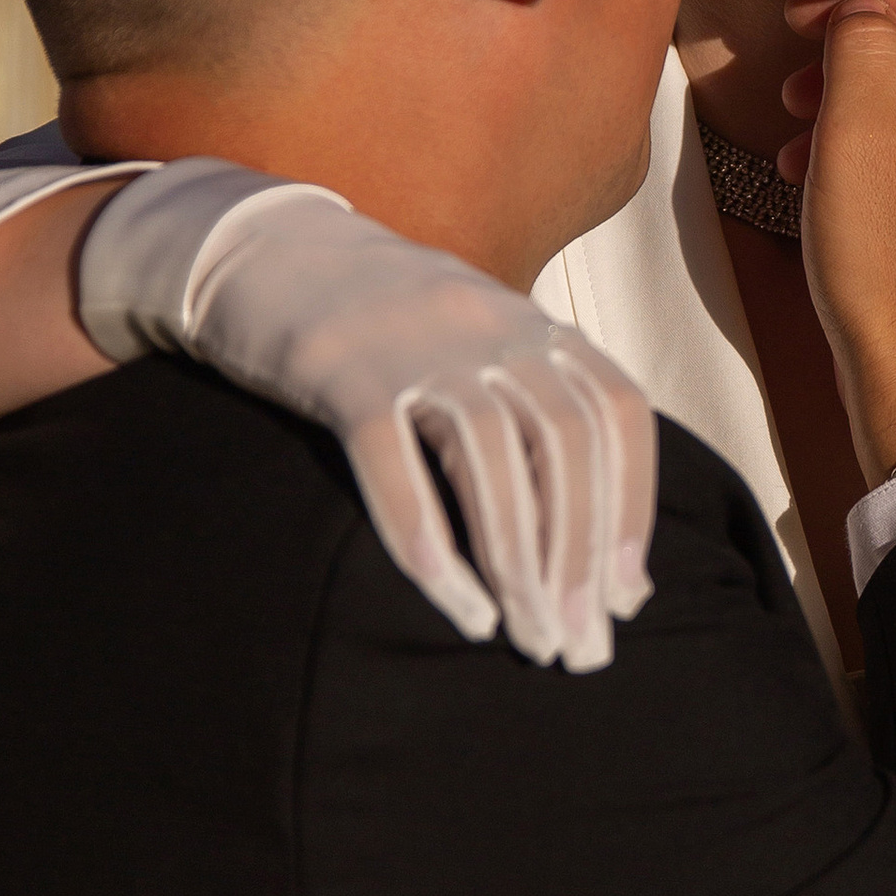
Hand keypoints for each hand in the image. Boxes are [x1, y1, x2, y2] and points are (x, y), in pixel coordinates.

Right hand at [76, 163, 656, 669]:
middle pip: (564, 449)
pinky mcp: (340, 373)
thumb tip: (601, 546)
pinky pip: (395, 469)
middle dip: (580, 560)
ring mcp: (415, 346)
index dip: (632, 509)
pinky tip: (459, 608)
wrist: (263, 247)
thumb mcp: (479, 341)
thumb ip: (539, 417)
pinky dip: (432, 544)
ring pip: (490, 465)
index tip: (626, 597)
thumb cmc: (384, 323)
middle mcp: (489, 328)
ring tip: (531, 641)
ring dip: (519, 567)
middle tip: (581, 648)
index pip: (616, 416)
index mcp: (532, 322)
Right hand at [782, 0, 895, 479]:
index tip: (802, 29)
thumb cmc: (890, 274)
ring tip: (800, 139)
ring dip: (864, 103)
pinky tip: (829, 176)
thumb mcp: (858, 139)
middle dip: (861, 54)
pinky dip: (887, 147)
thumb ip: (862, 46)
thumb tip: (867, 9)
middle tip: (793, 88)